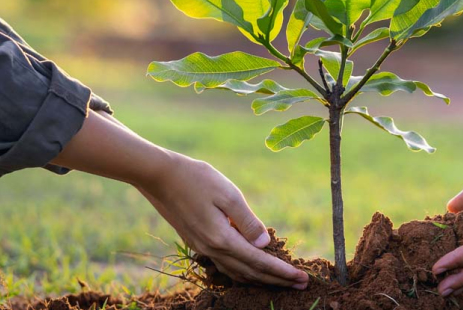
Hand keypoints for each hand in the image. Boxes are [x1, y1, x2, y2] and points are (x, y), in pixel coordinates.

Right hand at [140, 154, 309, 288]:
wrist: (160, 177)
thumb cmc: (197, 179)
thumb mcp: (228, 194)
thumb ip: (248, 221)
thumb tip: (265, 243)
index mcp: (223, 239)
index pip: (260, 262)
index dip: (283, 272)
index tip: (303, 279)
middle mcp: (212, 249)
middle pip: (250, 273)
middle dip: (277, 280)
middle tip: (301, 285)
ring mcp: (203, 248)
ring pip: (237, 273)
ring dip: (261, 279)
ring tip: (281, 280)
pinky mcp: (197, 242)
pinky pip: (225, 266)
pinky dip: (243, 271)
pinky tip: (251, 268)